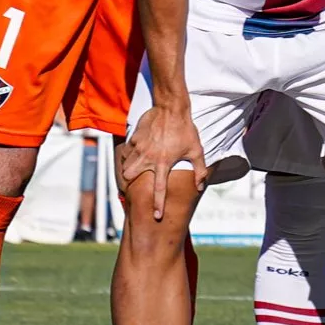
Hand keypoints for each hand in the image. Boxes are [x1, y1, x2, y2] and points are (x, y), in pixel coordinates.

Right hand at [121, 103, 205, 219]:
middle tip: (134, 184)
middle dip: (129, 183)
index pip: (160, 189)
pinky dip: (128, 155)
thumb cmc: (186, 130)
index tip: (156, 216)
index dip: (158, 204)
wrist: (172, 108)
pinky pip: (126, 151)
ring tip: (135, 169)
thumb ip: (200, 170)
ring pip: (125, 164)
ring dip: (128, 169)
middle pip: (129, 177)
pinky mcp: (134, 138)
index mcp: (164, 163)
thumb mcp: (197, 150)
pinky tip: (135, 154)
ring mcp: (139, 148)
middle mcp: (149, 158)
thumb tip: (200, 186)